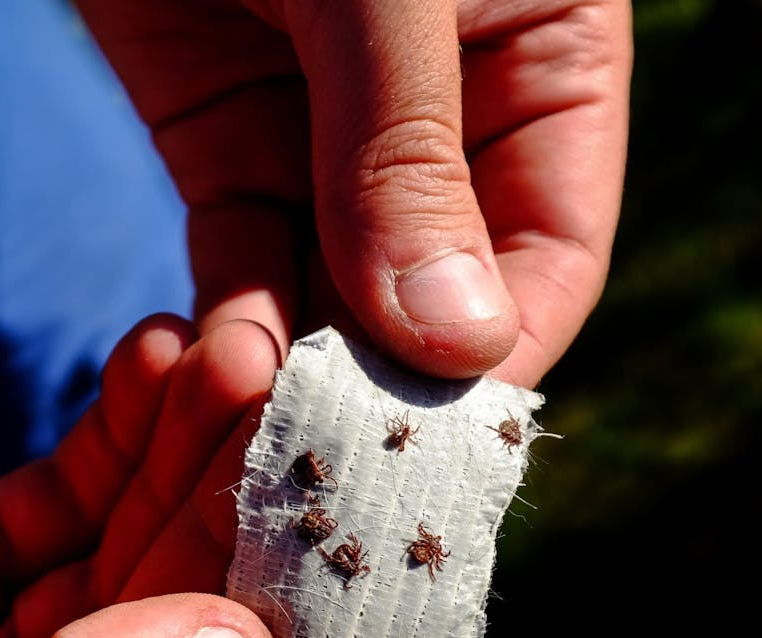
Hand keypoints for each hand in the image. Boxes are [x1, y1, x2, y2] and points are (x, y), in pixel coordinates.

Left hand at [80, 0, 630, 385]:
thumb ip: (406, 153)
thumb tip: (455, 339)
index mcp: (543, 56)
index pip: (550, 245)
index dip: (498, 349)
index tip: (436, 435)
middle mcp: (446, 111)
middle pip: (435, 285)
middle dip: (386, 374)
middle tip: (333, 458)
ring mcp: (331, 129)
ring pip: (331, 285)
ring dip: (297, 363)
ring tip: (259, 432)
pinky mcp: (227, 134)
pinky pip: (242, 253)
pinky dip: (227, 316)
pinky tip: (212, 369)